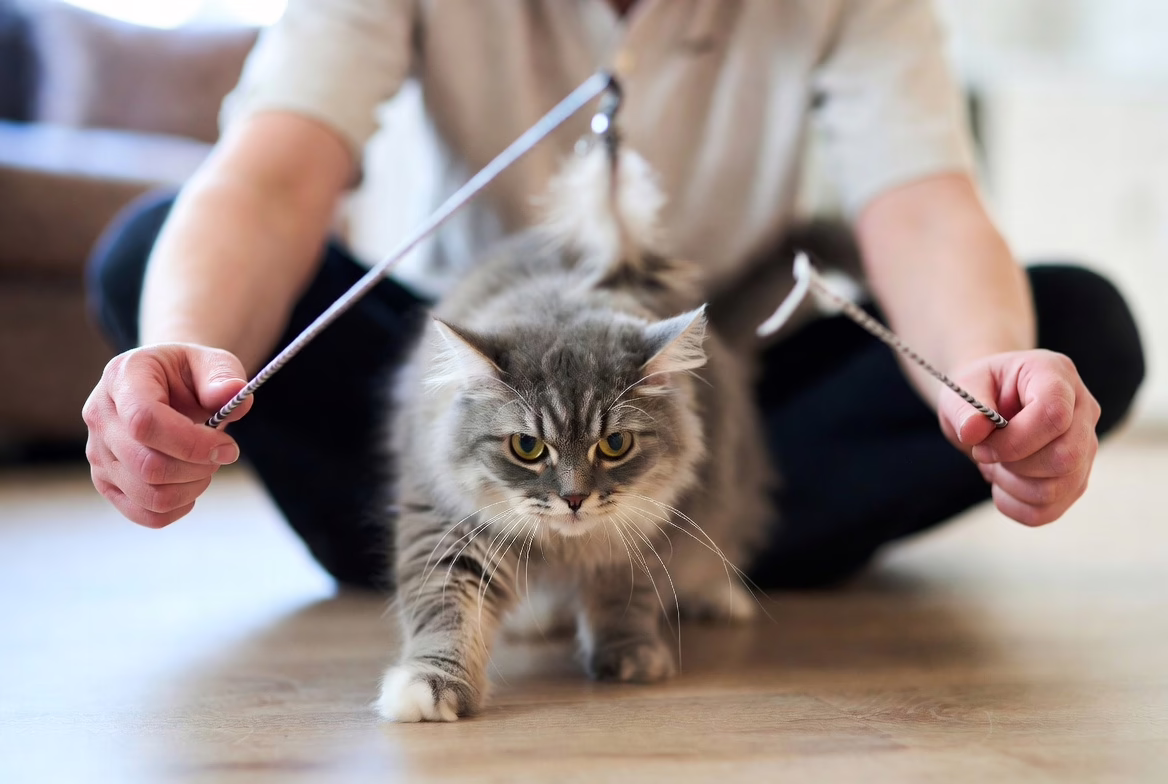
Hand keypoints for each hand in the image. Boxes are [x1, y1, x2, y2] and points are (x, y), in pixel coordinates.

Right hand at [82, 344, 253, 527]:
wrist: (167, 386)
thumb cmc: (189, 374)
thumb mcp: (212, 362)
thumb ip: (224, 376)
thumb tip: (233, 392)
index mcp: (123, 378)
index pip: (144, 421)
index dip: (192, 442)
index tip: (227, 445)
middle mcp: (100, 416)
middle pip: (148, 465)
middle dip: (199, 467)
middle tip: (223, 453)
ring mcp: (99, 453)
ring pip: (149, 495)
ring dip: (192, 488)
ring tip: (207, 466)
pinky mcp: (107, 481)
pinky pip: (144, 514)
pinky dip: (178, 508)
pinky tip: (191, 484)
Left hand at [938, 350, 1100, 525]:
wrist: (988, 403)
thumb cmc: (979, 391)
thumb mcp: (963, 388)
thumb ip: (965, 407)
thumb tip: (973, 431)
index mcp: (1056, 375)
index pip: (1054, 415)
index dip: (1015, 440)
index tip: (982, 445)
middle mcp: (1083, 409)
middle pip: (1065, 457)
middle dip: (1015, 465)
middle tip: (987, 452)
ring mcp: (1086, 446)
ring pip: (1060, 488)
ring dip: (1012, 486)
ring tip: (996, 464)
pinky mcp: (1077, 479)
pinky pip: (1050, 511)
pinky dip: (1016, 506)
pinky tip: (1003, 483)